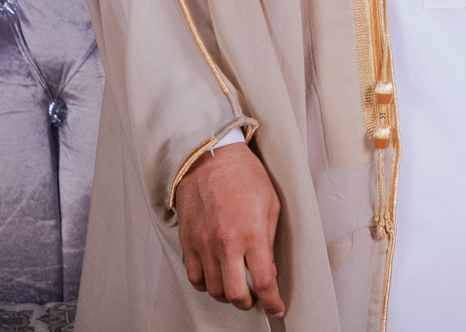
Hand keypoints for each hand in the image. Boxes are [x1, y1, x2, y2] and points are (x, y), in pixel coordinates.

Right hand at [175, 142, 285, 314]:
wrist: (210, 158)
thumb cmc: (244, 175)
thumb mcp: (271, 204)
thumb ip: (270, 241)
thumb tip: (269, 271)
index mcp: (252, 233)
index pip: (263, 281)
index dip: (272, 301)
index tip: (276, 308)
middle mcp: (226, 243)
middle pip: (236, 293)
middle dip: (248, 302)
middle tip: (255, 298)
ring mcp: (204, 244)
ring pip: (213, 289)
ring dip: (227, 294)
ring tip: (235, 287)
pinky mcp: (188, 241)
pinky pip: (194, 277)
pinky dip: (205, 285)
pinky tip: (214, 279)